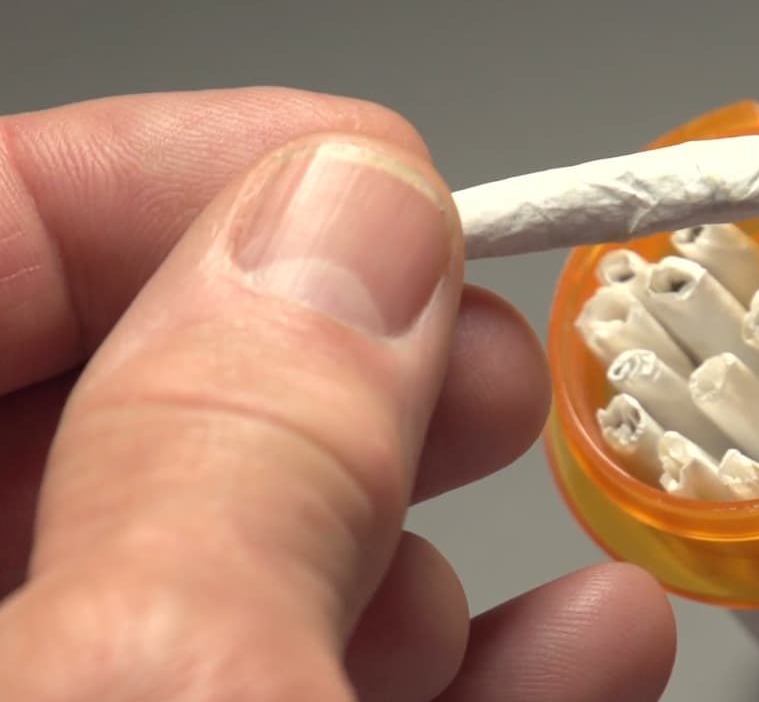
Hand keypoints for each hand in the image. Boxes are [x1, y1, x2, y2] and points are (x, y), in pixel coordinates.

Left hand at [0, 89, 674, 700]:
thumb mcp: (163, 688)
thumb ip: (239, 440)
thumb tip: (353, 222)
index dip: (171, 176)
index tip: (370, 181)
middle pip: (111, 400)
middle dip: (330, 354)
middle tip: (475, 350)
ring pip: (225, 566)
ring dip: (421, 524)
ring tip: (546, 477)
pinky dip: (454, 674)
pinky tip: (577, 639)